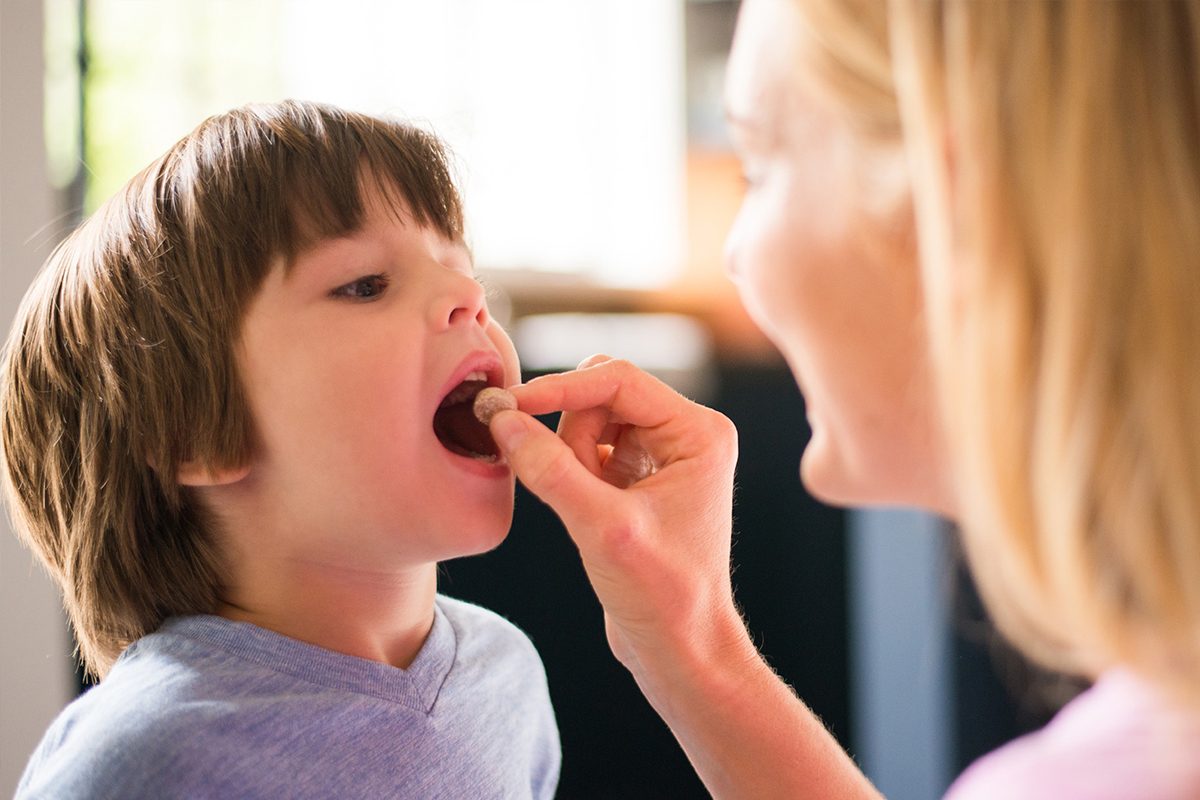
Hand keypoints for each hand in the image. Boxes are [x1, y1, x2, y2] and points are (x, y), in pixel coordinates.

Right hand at [488, 356, 748, 683]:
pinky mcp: (637, 479)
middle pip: (602, 395)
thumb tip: (503, 421)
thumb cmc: (664, 594)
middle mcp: (685, 435)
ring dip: (567, 455)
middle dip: (567, 431)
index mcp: (698, 432)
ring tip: (581, 508)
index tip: (509, 408)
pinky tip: (578, 510)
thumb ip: (550, 470)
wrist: (681, 649)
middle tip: (561, 482)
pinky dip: (568, 471)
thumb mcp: (602, 528)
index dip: (559, 389)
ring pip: (589, 421)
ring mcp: (661, 456)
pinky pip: (587, 450)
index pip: (618, 380)